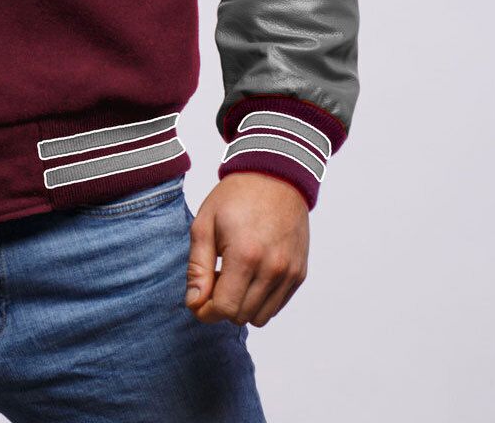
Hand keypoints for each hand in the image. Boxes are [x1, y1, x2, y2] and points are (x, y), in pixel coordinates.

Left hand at [184, 172, 308, 327]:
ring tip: (233, 275)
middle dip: (222, 305)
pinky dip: (260, 300)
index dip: (205, 310)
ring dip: (242, 305)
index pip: (224, 308)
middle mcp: (272, 269)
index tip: (197, 299)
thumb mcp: (204, 224)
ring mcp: (290, 273)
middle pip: (241, 316)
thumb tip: (195, 303)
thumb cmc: (236, 197)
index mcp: (245, 256)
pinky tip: (251, 274)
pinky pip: (277, 306)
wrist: (274, 177)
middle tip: (215, 277)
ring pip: (261, 317)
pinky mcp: (299, 274)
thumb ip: (197, 268)